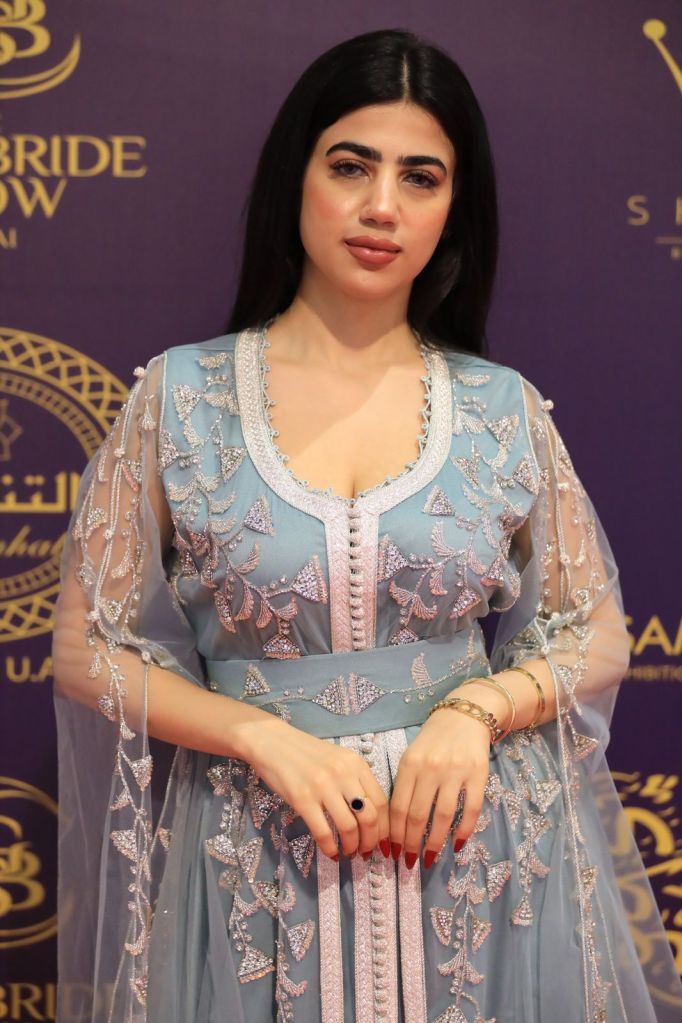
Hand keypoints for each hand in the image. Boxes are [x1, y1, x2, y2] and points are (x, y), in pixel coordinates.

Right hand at [242, 716, 389, 860]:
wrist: (273, 742)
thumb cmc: (306, 753)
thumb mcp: (338, 760)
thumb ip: (355, 781)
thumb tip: (370, 816)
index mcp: (356, 764)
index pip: (380, 801)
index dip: (385, 827)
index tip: (382, 841)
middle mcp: (343, 774)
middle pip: (369, 817)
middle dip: (371, 841)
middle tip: (366, 852)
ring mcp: (322, 786)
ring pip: (349, 827)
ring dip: (352, 847)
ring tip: (349, 853)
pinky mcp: (302, 799)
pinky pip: (323, 832)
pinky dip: (330, 848)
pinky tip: (331, 853)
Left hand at [389, 685, 500, 868]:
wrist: (465, 716)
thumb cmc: (432, 741)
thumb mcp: (411, 756)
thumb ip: (404, 786)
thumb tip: (396, 826)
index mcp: (409, 764)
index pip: (398, 807)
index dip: (394, 835)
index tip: (392, 853)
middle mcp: (431, 768)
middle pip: (418, 815)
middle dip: (411, 844)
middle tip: (409, 862)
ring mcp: (456, 772)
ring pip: (443, 816)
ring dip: (435, 843)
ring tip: (430, 858)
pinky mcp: (478, 775)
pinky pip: (471, 810)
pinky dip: (463, 831)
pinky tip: (456, 845)